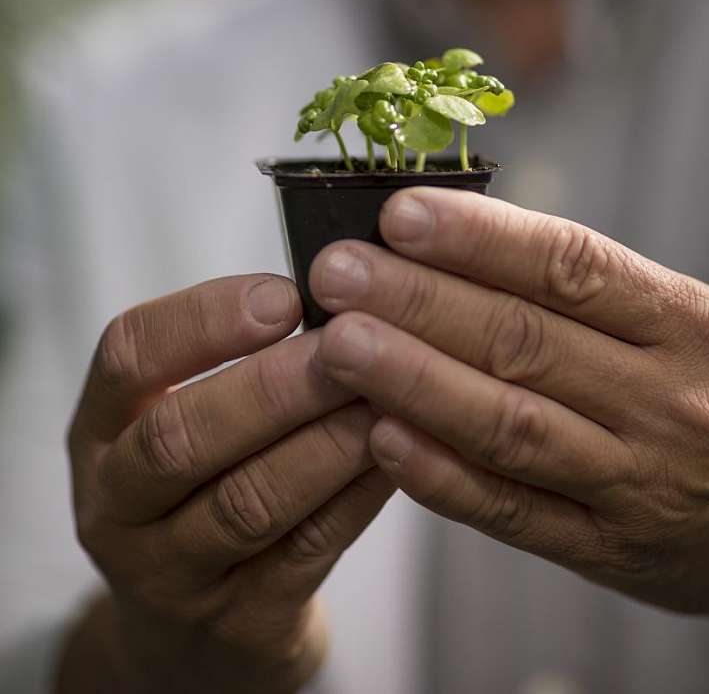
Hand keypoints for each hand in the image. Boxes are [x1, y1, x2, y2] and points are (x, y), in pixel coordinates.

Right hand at [62, 273, 394, 693]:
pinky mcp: (240, 626)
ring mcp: (173, 576)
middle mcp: (119, 505)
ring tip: (385, 397)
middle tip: (350, 345)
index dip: (204, 319)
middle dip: (273, 386)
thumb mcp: (183, 417)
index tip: (285, 295)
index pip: (128, 356)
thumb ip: (235, 356)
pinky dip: (355, 497)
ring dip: (325, 442)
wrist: (194, 635)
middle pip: (180, 438)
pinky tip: (394, 453)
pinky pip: (306, 553)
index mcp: (101, 429)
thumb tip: (338, 285)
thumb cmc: (204, 486)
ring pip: (248, 503)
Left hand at [310, 189, 708, 652]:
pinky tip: (381, 439)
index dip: (481, 238)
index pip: (573, 266)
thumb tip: (449, 234)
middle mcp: (667, 402)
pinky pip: (511, 513)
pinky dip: (442, 476)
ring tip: (340, 343)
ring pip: (511, 427)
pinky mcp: (604, 550)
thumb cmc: (708, 387)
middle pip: (527, 342)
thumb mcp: (680, 316)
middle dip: (421, 301)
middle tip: (339, 271)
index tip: (399, 213)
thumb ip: (581, 285)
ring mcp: (636, 483)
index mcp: (687, 323)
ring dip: (415, 382)